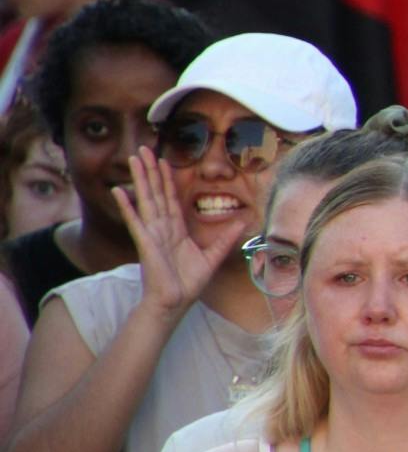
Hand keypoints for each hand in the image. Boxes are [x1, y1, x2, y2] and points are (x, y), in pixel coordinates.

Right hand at [115, 146, 239, 323]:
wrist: (174, 303)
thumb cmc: (188, 283)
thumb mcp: (212, 257)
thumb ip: (226, 239)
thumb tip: (244, 222)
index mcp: (176, 230)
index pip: (170, 198)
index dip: (167, 179)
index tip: (163, 160)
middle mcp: (162, 228)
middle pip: (156, 193)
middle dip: (151, 171)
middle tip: (144, 148)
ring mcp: (152, 234)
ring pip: (146, 200)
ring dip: (140, 179)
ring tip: (134, 159)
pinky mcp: (146, 243)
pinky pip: (135, 222)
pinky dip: (127, 206)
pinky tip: (118, 191)